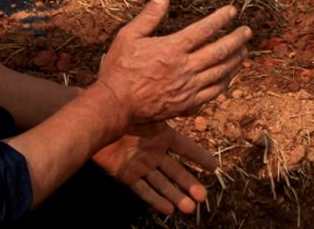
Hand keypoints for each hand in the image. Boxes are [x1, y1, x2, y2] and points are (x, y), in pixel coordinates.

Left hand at [93, 121, 216, 215]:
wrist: (99, 124)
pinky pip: (143, 190)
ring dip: (175, 196)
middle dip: (189, 184)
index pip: (186, 148)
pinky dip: (155, 200)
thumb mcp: (153, 114)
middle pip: (175, 171)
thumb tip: (196, 103)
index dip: (199, 157)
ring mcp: (141, 165)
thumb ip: (173, 113)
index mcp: (163, 136)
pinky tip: (168, 209)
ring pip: (161, 183)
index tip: (214, 168)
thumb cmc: (126, 116)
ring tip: (189, 208)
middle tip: (203, 197)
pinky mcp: (127, 175)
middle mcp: (154, 152)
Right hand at [94, 0, 250, 128]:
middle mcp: (184, 68)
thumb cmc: (119, 69)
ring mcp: (187, 88)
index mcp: (172, 48)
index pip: (204, 29)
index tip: (233, 11)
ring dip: (235, 60)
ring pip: (220, 72)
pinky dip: (225, 82)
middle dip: (236, 39)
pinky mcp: (186, 104)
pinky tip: (230, 75)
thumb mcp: (129, 36)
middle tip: (247, 31)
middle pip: (219, 51)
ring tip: (244, 50)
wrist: (115, 104)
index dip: (221, 18)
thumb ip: (149, 15)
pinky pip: (213, 92)